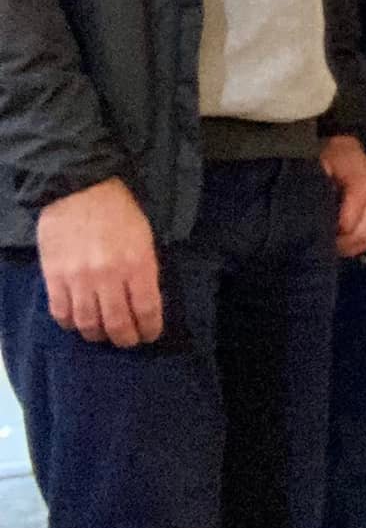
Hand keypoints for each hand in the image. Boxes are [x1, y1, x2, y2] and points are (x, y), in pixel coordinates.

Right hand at [36, 179, 161, 345]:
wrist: (80, 187)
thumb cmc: (118, 211)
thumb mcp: (144, 238)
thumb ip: (144, 271)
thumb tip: (144, 303)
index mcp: (137, 263)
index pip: (146, 310)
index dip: (149, 329)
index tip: (149, 335)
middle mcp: (108, 275)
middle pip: (117, 324)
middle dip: (125, 339)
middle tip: (128, 340)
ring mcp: (78, 278)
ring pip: (88, 324)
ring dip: (98, 335)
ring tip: (103, 334)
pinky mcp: (54, 277)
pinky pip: (61, 313)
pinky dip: (71, 323)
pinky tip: (78, 321)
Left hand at [321, 136, 365, 256]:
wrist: (344, 148)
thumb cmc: (328, 157)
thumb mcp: (318, 168)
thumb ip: (319, 191)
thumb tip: (318, 216)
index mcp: (362, 181)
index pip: (350, 222)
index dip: (334, 234)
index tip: (316, 237)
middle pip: (364, 232)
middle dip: (343, 244)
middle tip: (322, 246)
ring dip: (352, 246)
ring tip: (333, 246)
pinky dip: (361, 243)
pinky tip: (345, 243)